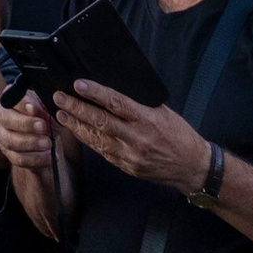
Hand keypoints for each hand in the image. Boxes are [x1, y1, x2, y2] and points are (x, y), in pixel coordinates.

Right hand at [0, 88, 59, 179]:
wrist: (44, 136)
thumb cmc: (43, 115)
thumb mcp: (46, 107)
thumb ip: (44, 107)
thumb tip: (44, 111)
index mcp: (9, 99)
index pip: (10, 99)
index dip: (22, 104)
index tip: (34, 108)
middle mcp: (1, 116)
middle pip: (7, 120)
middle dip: (26, 124)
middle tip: (44, 127)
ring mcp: (3, 136)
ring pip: (11, 141)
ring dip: (31, 143)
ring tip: (48, 144)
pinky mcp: (9, 154)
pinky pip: (19, 159)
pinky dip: (35, 159)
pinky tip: (48, 157)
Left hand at [54, 82, 216, 191]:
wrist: (193, 168)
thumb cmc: (180, 135)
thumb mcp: (162, 112)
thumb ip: (138, 103)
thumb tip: (111, 91)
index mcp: (147, 120)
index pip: (117, 103)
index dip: (95, 93)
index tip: (78, 84)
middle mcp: (137, 138)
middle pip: (101, 121)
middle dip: (77, 109)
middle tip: (59, 97)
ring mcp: (131, 156)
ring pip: (98, 139)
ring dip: (76, 126)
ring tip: (61, 114)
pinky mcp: (128, 167)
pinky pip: (104, 152)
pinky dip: (89, 141)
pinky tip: (77, 132)